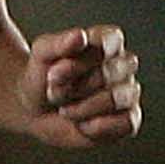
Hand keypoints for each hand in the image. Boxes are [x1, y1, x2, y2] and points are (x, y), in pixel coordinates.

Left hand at [16, 24, 142, 146]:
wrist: (35, 111)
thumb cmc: (43, 76)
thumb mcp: (42, 54)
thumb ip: (59, 43)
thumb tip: (80, 36)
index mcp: (107, 41)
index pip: (110, 41)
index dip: (81, 59)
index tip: (56, 68)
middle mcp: (123, 65)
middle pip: (108, 73)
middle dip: (74, 87)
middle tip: (54, 91)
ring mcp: (128, 93)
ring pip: (117, 99)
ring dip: (83, 108)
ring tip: (65, 110)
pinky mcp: (129, 120)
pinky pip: (126, 123)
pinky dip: (96, 127)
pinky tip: (81, 124)